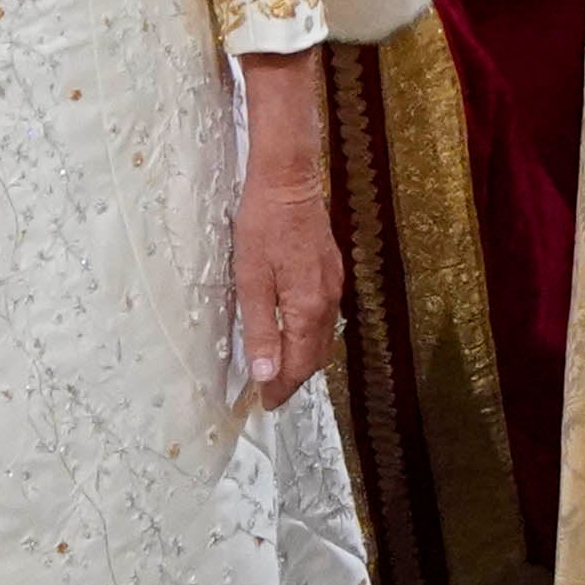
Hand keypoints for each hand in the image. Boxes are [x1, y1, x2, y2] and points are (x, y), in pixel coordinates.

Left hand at [231, 56, 342, 404]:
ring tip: (281, 372)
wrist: (288, 180)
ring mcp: (333, 284)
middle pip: (316, 355)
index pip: (300, 363)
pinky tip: (294, 335)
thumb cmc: (263, 227)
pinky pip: (324, 317)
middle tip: (271, 395)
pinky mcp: (330, 271)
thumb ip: (260, 329)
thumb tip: (265, 374)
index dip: (282, 387)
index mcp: (309, 307)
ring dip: (304, 359)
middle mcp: (328, 300)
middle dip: (295, 378)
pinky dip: (309, 336)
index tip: (265, 404)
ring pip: (323, 336)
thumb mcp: (251, 280)